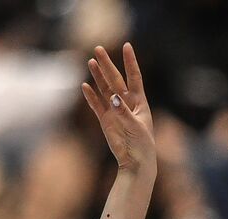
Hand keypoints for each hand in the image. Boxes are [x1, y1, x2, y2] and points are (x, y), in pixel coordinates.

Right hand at [82, 42, 155, 173]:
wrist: (135, 163)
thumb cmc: (142, 145)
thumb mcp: (135, 126)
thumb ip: (124, 111)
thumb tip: (113, 98)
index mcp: (140, 102)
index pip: (134, 78)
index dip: (130, 62)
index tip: (127, 46)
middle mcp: (126, 104)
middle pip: (116, 80)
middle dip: (107, 65)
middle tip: (98, 49)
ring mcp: (115, 111)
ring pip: (105, 90)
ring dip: (98, 77)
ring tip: (91, 61)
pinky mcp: (106, 121)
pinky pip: (97, 105)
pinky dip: (91, 97)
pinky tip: (85, 86)